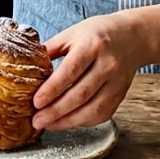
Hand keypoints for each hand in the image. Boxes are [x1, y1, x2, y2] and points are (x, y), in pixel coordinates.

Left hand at [31, 13, 148, 130]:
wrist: (132, 37)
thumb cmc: (97, 34)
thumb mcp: (72, 34)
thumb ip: (51, 49)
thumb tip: (27, 66)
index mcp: (92, 45)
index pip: (70, 70)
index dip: (53, 89)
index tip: (36, 102)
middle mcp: (108, 64)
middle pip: (81, 93)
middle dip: (56, 111)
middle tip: (37, 120)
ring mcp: (117, 81)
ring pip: (93, 108)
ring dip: (68, 121)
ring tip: (48, 125)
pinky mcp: (121, 94)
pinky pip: (102, 113)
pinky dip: (83, 121)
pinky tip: (67, 121)